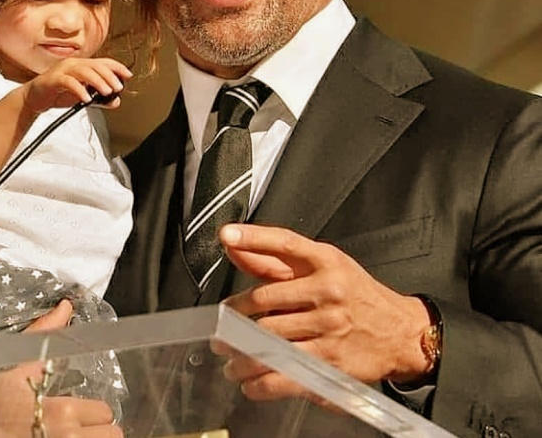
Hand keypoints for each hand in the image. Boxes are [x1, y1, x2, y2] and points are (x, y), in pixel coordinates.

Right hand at [0, 301, 122, 437]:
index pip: (104, 411)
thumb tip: (66, 305)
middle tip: (80, 428)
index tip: (77, 411)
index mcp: (63, 412)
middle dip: (99, 430)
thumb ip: (43, 336)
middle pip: (112, 434)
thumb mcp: (14, 371)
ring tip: (78, 437)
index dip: (93, 411)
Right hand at [23, 58, 132, 112]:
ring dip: (97, 81)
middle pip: (95, 65)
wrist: (34, 99)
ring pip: (83, 71)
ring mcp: (62, 70)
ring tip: (107, 92)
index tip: (128, 75)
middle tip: (118, 87)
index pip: (103, 62)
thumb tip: (116, 101)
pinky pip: (68, 82)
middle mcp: (73, 64)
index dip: (117, 67)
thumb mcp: (83, 96)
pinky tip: (86, 98)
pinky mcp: (53, 79)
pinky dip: (79, 90)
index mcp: (82, 65)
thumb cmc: (58, 93)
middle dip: (109, 76)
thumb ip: (99, 99)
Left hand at [218, 224, 430, 400]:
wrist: (399, 331)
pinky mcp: (333, 364)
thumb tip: (233, 245)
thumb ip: (272, 258)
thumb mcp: (321, 265)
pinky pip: (288, 374)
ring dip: (240, 352)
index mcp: (325, 261)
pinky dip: (262, 382)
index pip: (284, 243)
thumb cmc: (352, 293)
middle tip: (219, 327)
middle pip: (265, 300)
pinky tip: (250, 382)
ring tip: (229, 357)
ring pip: (270, 340)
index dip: (253, 237)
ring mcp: (331, 329)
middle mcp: (328, 292)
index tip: (227, 236)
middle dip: (233, 315)